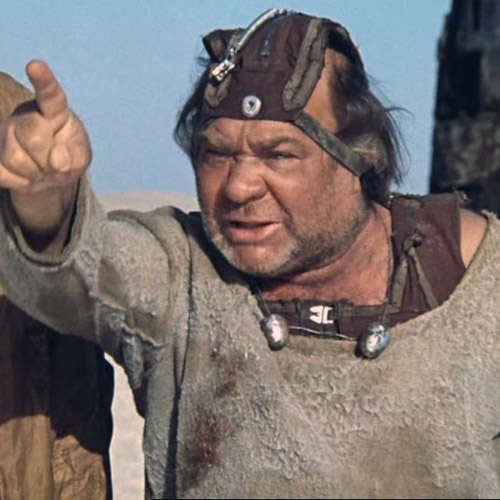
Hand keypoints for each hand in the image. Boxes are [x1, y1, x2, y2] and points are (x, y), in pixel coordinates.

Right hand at [0, 59, 90, 193]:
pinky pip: (2, 173)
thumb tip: (57, 160)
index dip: (43, 81)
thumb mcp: (81, 157)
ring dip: (34, 173)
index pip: (50, 94)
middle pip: (31, 136)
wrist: (47, 172)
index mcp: (54, 110)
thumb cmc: (68, 157)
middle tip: (54, 162)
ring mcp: (6, 132)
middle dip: (47, 159)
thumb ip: (76, 157)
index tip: (35, 66)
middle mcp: (26, 115)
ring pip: (14, 158)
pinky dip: (20, 183)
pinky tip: (26, 176)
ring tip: (41, 169)